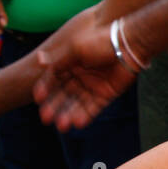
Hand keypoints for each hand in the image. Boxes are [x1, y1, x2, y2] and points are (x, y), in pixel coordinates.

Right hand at [33, 10, 135, 131]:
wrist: (129, 46)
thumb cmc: (101, 42)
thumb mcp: (75, 49)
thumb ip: (58, 60)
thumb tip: (39, 61)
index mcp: (70, 63)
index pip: (53, 79)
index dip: (45, 89)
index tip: (38, 99)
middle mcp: (80, 76)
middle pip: (64, 95)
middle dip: (54, 107)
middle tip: (45, 119)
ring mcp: (93, 86)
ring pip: (77, 104)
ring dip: (68, 115)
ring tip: (61, 126)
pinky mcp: (106, 94)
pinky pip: (93, 107)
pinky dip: (85, 115)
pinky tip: (77, 123)